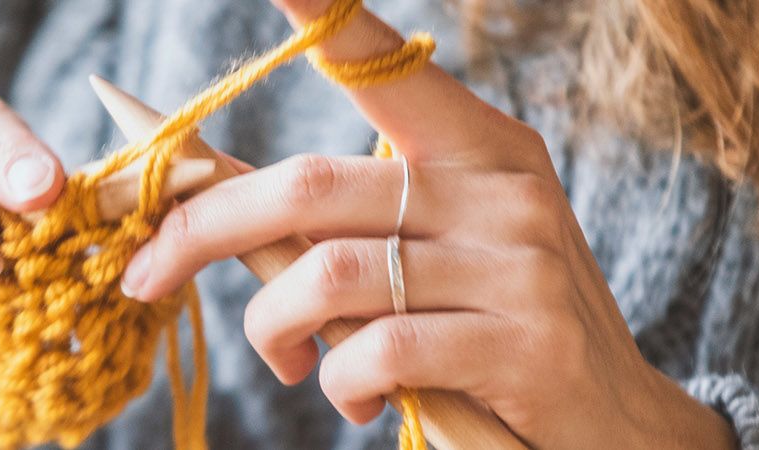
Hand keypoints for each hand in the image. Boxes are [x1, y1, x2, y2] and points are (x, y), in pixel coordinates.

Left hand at [118, 1, 735, 447]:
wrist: (616, 421)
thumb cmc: (493, 324)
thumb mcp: (429, 250)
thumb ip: (336, 218)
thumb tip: (203, 185)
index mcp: (476, 143)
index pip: (380, 62)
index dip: (323, 13)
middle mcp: (499, 188)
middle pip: (310, 185)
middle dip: (201, 230)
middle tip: (142, 274)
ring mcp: (517, 264)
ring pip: (331, 276)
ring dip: (271, 327)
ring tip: (284, 359)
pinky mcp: (523, 345)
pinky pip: (380, 352)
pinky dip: (338, 381)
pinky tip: (351, 394)